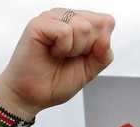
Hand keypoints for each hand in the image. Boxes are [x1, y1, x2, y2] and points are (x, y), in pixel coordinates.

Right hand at [0, 8, 114, 119]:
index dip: (100, 45)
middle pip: (97, 24)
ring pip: (83, 26)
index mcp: (80, 24)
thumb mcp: (89, 71)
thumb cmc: (55, 82)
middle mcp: (66, 17)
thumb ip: (103, 55)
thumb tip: (106, 38)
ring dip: (75, 49)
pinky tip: (52, 52)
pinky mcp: (39, 24)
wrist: (32, 95)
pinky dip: (63, 48)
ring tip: (59, 55)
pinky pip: (65, 31)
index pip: (106, 22)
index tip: (83, 57)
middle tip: (68, 57)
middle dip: (88, 48)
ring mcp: (52, 18)